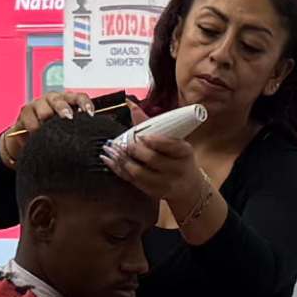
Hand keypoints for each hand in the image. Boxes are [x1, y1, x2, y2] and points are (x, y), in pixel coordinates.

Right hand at [0, 86, 103, 164]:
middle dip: (64, 109)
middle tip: (68, 118)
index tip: (90, 114)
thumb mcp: (66, 128)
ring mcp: (38, 104)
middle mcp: (54, 99)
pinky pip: (30, 120)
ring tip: (49, 132)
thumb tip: (93, 138)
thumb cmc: (53, 131)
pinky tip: (36, 135)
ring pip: (44, 110)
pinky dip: (34, 129)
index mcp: (68, 101)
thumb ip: (77, 128)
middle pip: (60, 101)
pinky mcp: (25, 111)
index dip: (85, 104)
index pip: (79, 98)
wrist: (29, 137)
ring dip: (47, 122)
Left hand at [106, 123, 221, 233]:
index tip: (141, 136)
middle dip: (134, 150)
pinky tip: (108, 160)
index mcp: (184, 152)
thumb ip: (152, 125)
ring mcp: (165, 183)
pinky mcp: (153, 192)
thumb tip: (129, 103)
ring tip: (110, 150)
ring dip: (121, 161)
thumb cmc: (179, 159)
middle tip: (120, 143)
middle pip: (153, 160)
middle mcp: (177, 169)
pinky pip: (132, 181)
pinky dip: (118, 170)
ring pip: (140, 173)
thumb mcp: (175, 142)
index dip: (155, 141)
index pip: (171, 145)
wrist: (188, 187)